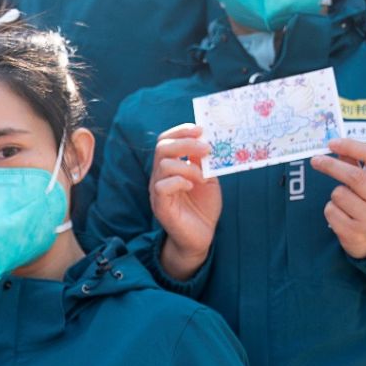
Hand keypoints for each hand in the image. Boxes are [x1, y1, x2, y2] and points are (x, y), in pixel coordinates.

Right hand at [149, 124, 221, 280]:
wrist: (200, 235)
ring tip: (202, 177)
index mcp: (170, 166)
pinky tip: (192, 187)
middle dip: (186, 144)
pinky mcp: (160, 205)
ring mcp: (158, 190)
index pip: (166, 140)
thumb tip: (206, 141)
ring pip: (164, 165)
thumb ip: (203, 161)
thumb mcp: (207, 178)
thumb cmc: (203, 207)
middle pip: (162, 148)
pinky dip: (180, 181)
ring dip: (188, 167)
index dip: (181, 131)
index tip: (200, 129)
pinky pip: (163, 186)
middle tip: (206, 148)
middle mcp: (160, 175)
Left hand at [310, 138, 365, 258]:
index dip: (351, 146)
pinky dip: (331, 209)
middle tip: (315, 160)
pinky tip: (342, 215)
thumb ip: (359, 167)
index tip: (333, 143)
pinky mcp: (353, 232)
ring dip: (335, 194)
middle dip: (331, 166)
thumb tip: (338, 149)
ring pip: (338, 194)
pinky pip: (331, 211)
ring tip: (345, 202)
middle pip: (354, 176)